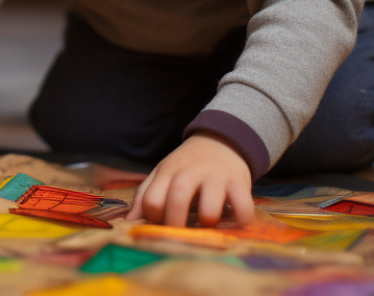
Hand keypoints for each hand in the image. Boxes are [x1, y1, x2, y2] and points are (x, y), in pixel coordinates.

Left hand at [127, 133, 255, 226]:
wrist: (221, 142)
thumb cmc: (187, 165)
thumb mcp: (163, 173)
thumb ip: (145, 195)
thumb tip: (130, 221)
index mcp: (168, 172)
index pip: (152, 199)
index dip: (154, 217)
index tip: (162, 222)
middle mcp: (191, 172)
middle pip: (177, 197)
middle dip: (176, 221)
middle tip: (181, 232)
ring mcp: (216, 176)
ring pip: (210, 202)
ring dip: (207, 219)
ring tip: (208, 224)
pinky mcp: (239, 182)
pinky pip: (243, 204)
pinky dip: (242, 219)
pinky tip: (236, 224)